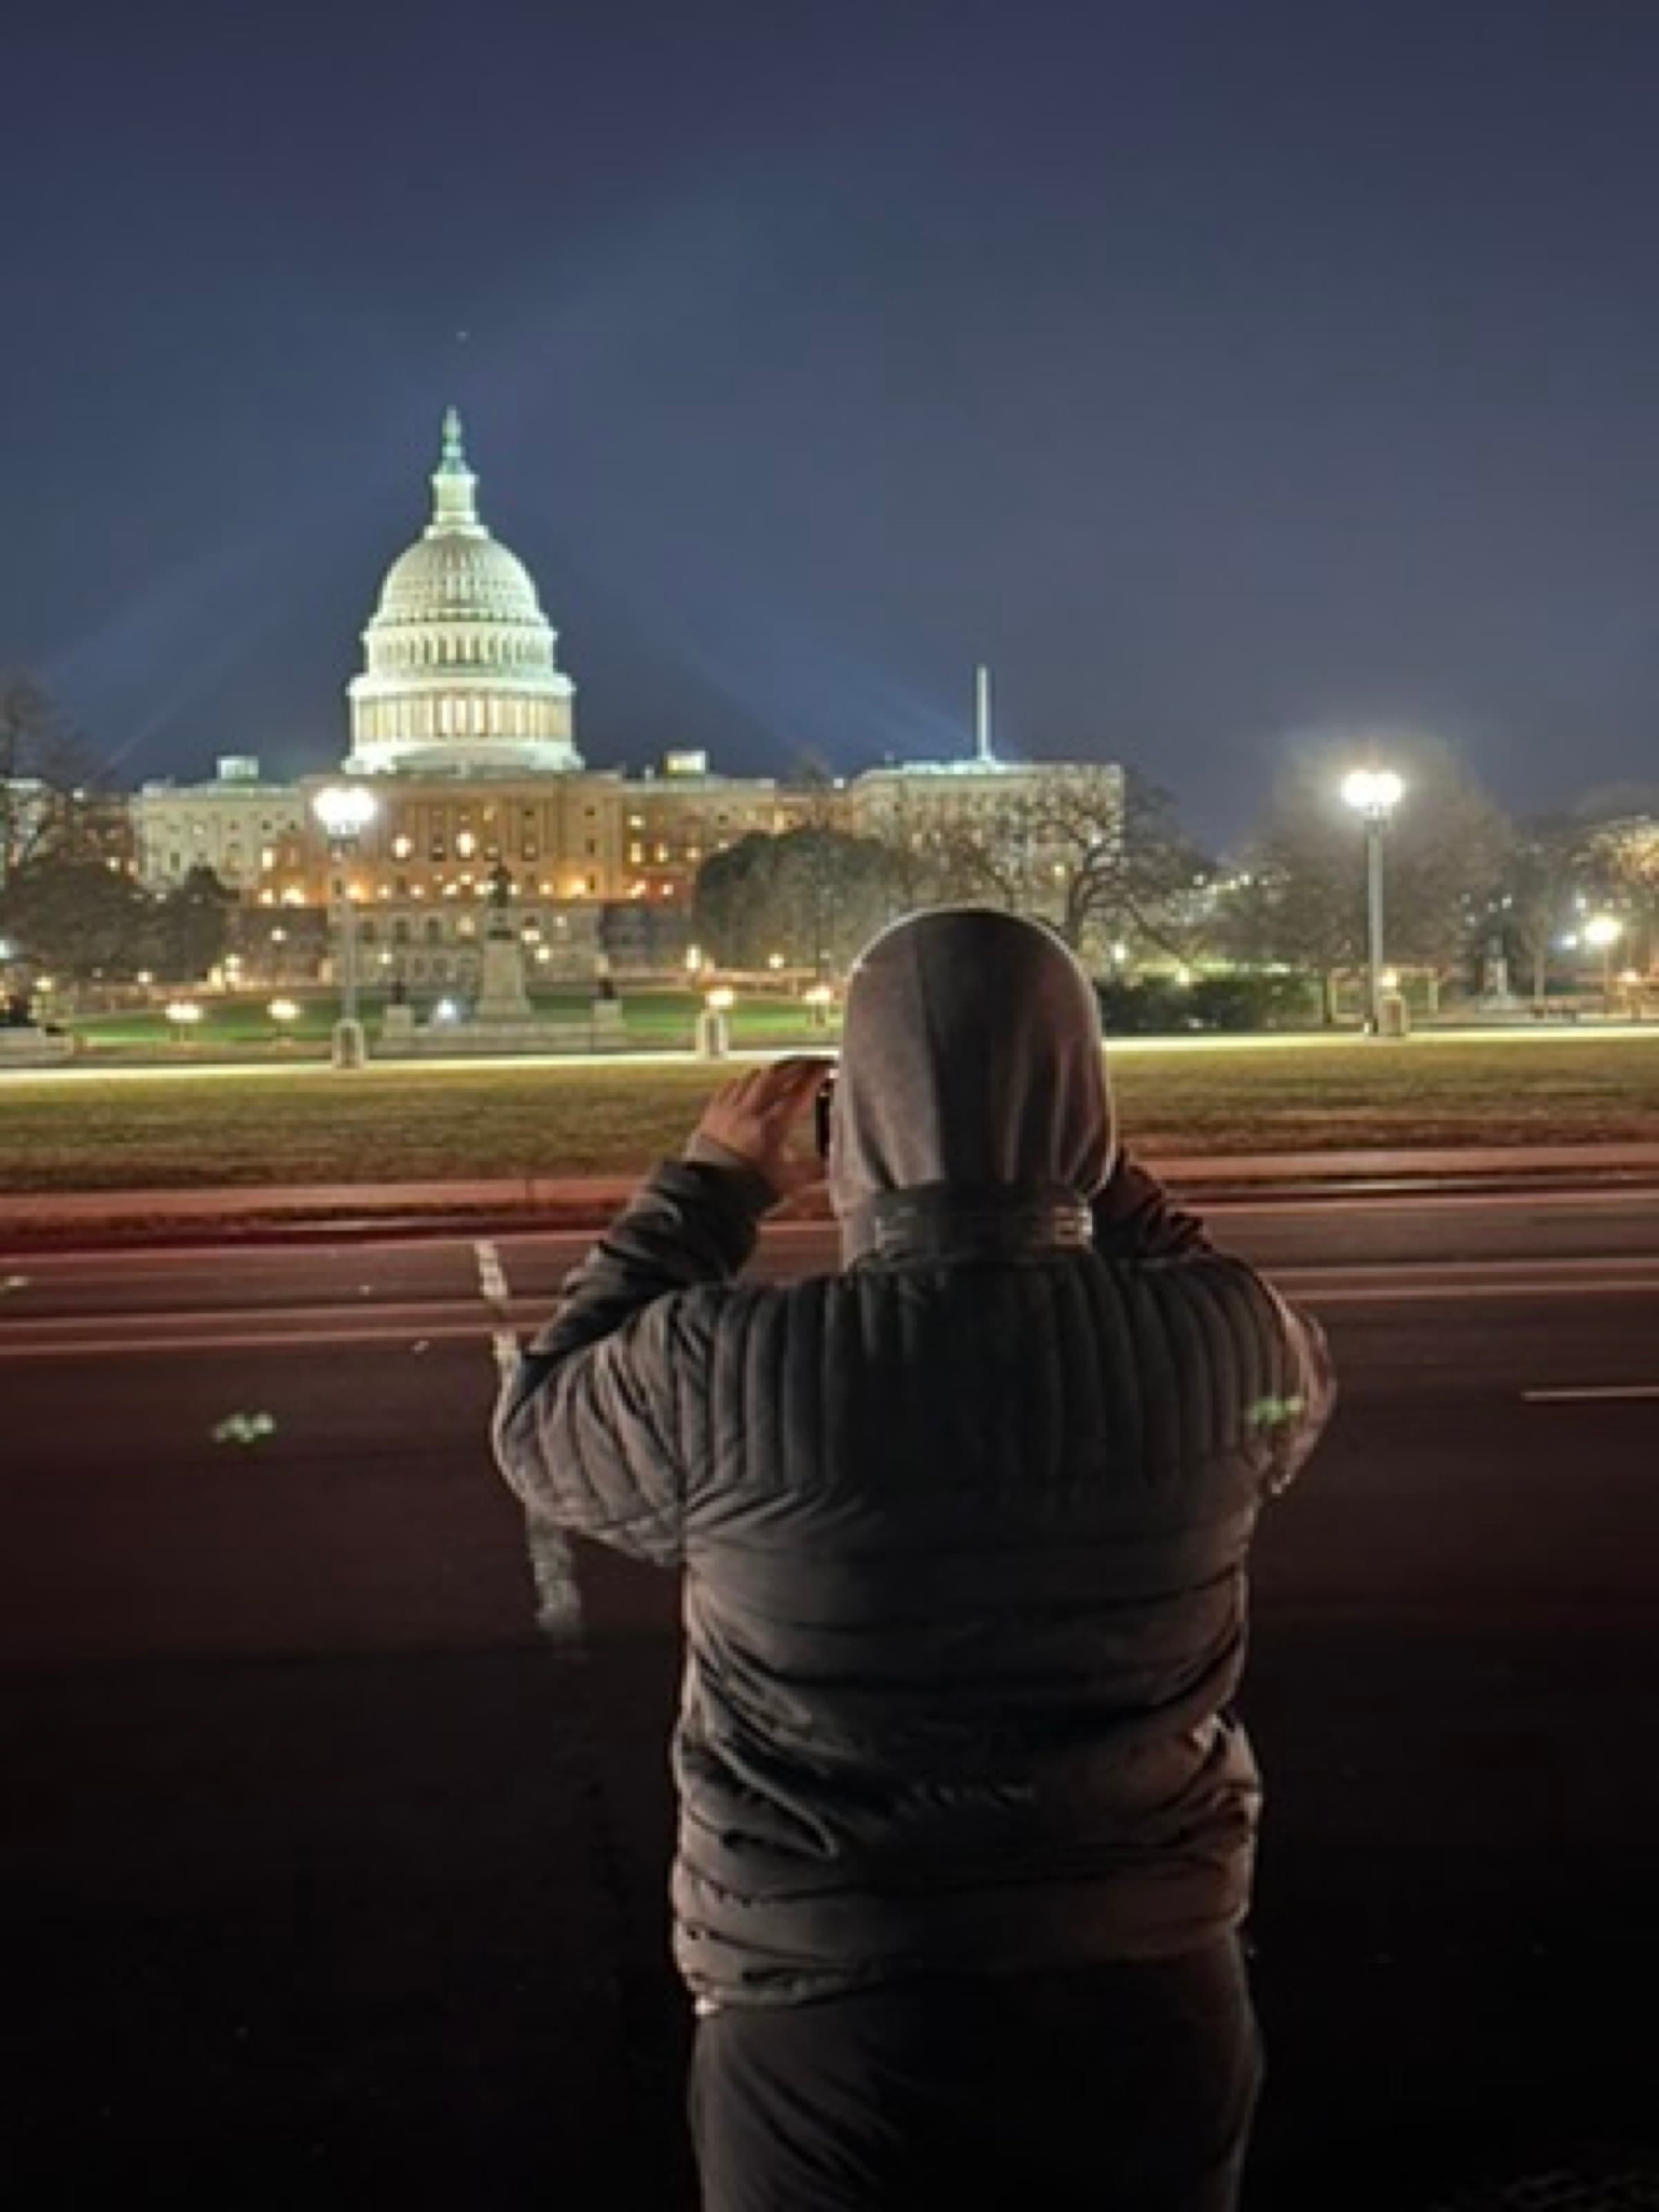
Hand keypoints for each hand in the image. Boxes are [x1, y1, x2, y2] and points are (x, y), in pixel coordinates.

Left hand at [693, 1056, 832, 1198]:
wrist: (708, 1195)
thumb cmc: (749, 1190)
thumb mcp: (787, 1184)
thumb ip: (812, 1171)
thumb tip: (832, 1164)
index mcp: (771, 1129)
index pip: (797, 1095)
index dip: (813, 1078)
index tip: (825, 1066)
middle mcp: (750, 1113)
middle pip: (775, 1078)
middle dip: (794, 1067)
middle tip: (808, 1062)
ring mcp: (728, 1110)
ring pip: (751, 1078)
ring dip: (770, 1072)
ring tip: (781, 1071)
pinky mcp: (712, 1113)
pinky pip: (729, 1086)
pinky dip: (743, 1081)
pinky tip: (749, 1083)